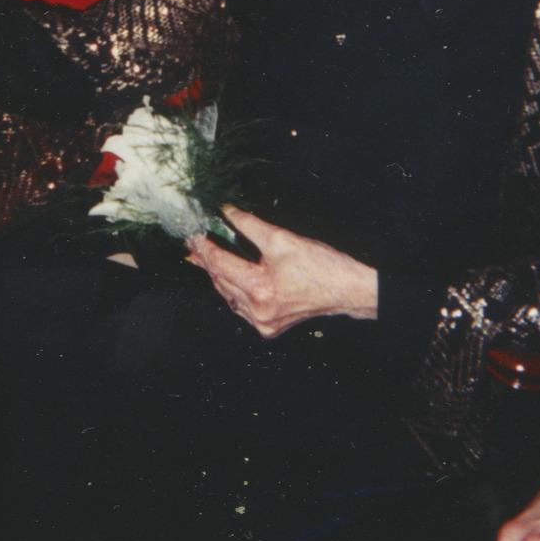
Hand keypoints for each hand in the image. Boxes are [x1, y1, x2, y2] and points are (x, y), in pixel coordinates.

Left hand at [187, 206, 376, 338]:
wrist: (347, 290)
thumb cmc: (320, 265)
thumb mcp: (282, 239)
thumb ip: (249, 225)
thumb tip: (227, 212)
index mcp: (259, 289)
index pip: (220, 264)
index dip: (205, 247)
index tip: (194, 235)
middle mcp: (257, 311)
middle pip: (221, 282)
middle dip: (206, 263)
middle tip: (192, 247)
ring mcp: (262, 322)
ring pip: (229, 297)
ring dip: (218, 278)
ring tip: (205, 261)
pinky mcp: (269, 327)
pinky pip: (241, 308)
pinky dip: (233, 292)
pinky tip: (228, 280)